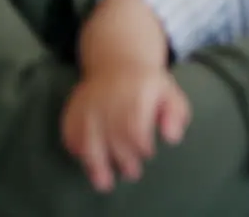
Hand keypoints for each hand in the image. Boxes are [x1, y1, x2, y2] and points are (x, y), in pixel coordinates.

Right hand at [61, 67, 189, 191]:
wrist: (116, 63)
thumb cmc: (148, 86)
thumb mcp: (170, 93)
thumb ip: (176, 115)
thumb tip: (172, 138)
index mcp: (135, 93)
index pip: (135, 125)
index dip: (141, 144)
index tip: (148, 153)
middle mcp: (108, 100)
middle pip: (113, 136)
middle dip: (123, 159)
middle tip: (132, 173)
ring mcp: (87, 107)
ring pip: (88, 139)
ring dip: (95, 165)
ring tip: (104, 184)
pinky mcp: (73, 112)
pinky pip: (72, 136)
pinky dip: (79, 152)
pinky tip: (89, 162)